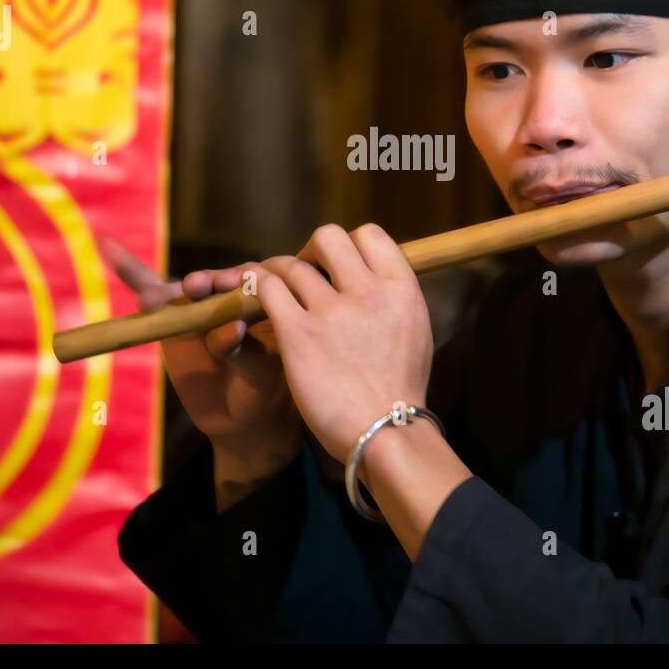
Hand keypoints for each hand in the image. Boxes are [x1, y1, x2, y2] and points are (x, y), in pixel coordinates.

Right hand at [99, 236, 301, 459]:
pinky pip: (153, 293)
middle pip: (215, 282)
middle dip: (204, 281)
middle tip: (194, 286)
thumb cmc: (261, 392)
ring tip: (150, 301)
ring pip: (182, 291)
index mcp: (264, 303)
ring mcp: (200, 307)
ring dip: (166, 291)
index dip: (239, 279)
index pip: (251, 282)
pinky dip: (132, 272)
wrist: (239, 420)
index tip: (227, 283)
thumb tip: (232, 326)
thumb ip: (246, 349)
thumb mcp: (260, 375)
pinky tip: (111, 248)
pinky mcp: (172, 319)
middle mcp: (231, 298)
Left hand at [252, 223, 433, 465]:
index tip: (338, 266)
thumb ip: (392, 299)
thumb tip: (374, 277)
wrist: (385, 434)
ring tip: (271, 289)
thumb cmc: (399, 390)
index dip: (349, 245)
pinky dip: (256, 289)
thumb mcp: (416, 331)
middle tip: (304, 274)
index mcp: (402, 288)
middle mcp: (368, 292)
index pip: (370, 235)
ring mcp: (331, 311)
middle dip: (311, 252)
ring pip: (290, 265)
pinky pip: (266, 290)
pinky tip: (253, 301)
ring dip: (277, 272)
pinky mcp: (298, 333)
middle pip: (328, 238)